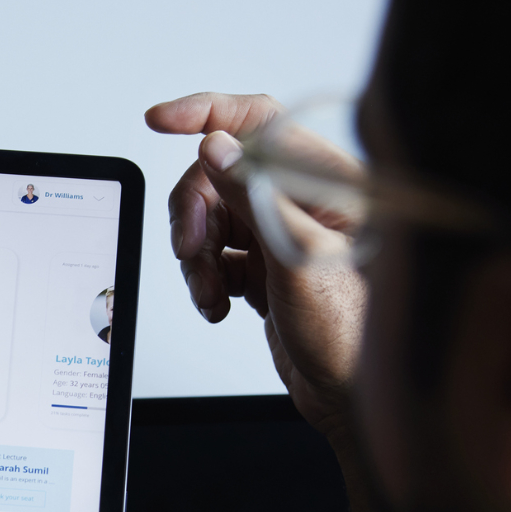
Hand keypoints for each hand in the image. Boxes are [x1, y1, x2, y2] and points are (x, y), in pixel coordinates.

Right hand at [145, 92, 366, 440]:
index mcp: (326, 183)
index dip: (207, 113)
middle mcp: (302, 201)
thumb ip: (253, 198)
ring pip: (210, 218)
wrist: (347, 397)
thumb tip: (215, 148)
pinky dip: (205, 281)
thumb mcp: (297, 259)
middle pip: (218, 176)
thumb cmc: (349, 334)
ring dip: (196, 257)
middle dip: (193, 215)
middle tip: (190, 251)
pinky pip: (214, 256)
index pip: (259, 123)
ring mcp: (280, 234)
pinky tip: (220, 306)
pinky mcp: (264, 266)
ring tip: (210, 295)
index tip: (162, 122)